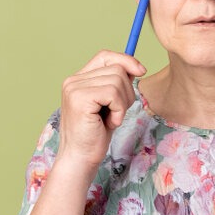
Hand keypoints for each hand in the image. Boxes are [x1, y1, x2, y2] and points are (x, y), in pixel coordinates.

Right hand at [58, 50, 145, 168]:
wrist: (81, 158)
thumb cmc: (96, 135)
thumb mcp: (110, 104)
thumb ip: (117, 85)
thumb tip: (137, 68)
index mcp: (78, 79)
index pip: (105, 56)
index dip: (126, 60)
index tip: (141, 72)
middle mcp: (73, 80)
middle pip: (116, 69)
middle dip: (127, 92)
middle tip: (117, 112)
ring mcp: (74, 88)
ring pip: (117, 80)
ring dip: (123, 104)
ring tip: (111, 118)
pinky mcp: (80, 99)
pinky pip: (113, 93)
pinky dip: (119, 110)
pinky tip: (110, 122)